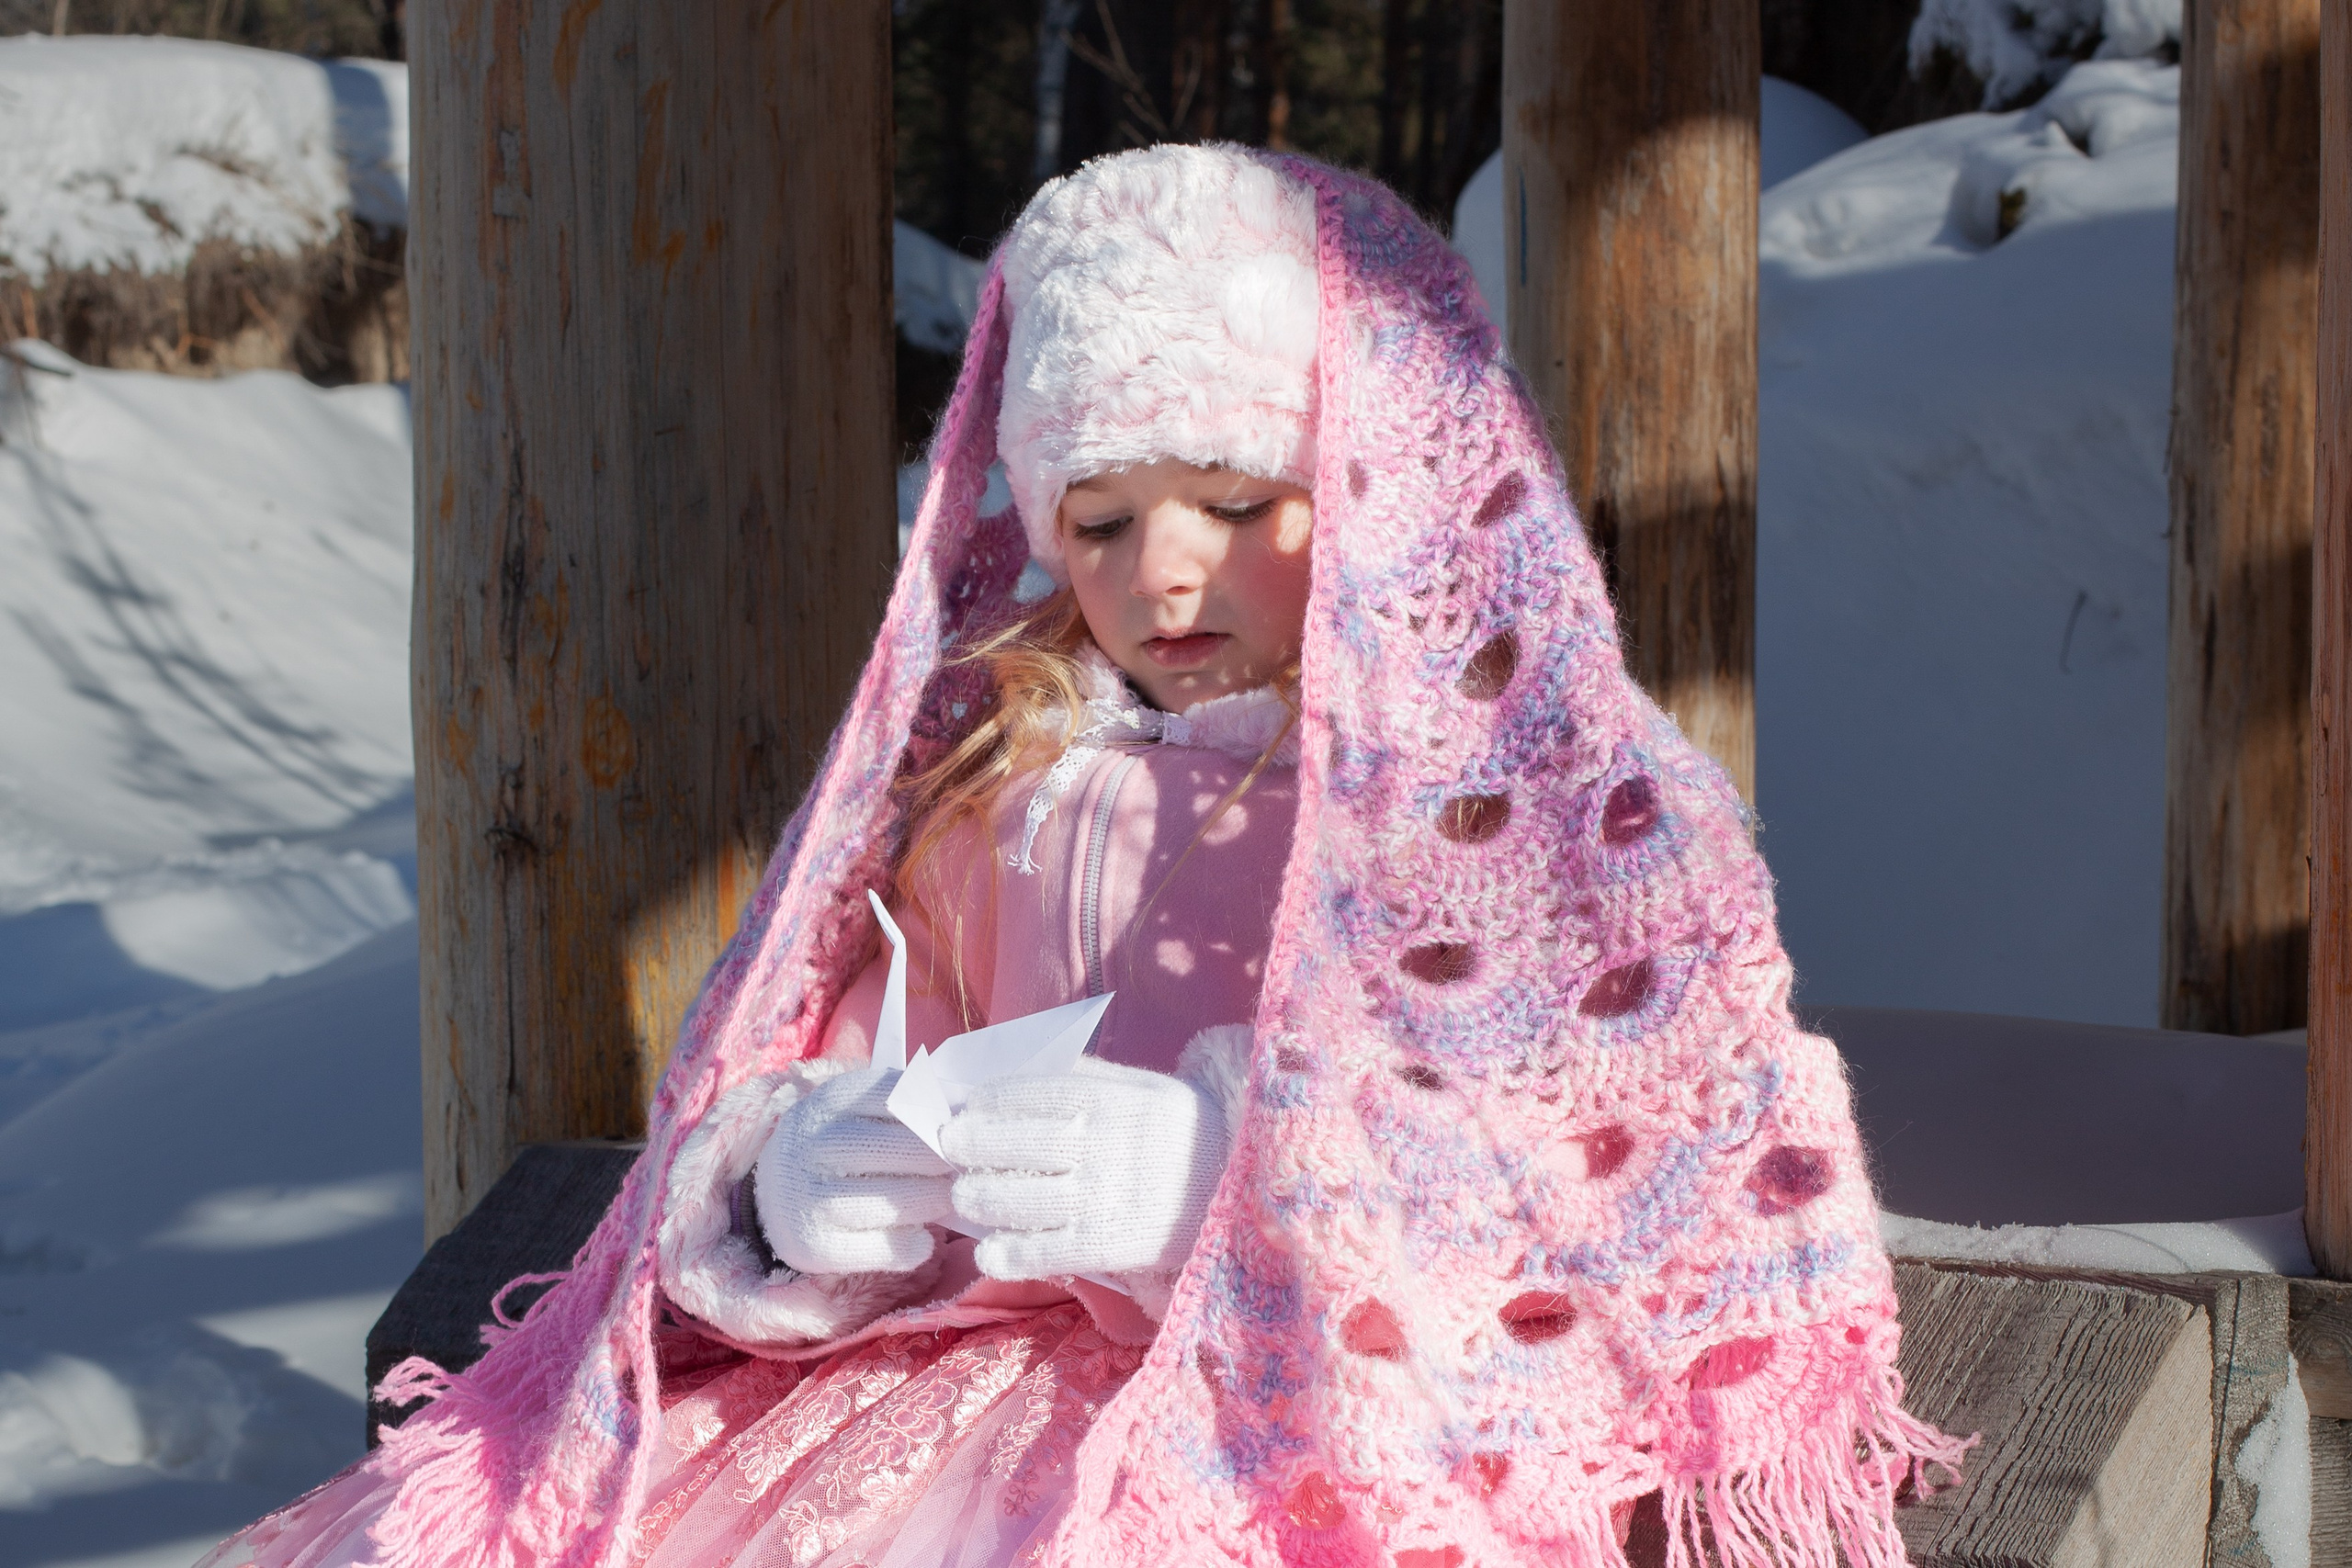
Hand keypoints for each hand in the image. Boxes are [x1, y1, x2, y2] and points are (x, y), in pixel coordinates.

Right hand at [754, 1065, 954, 1274]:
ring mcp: (811, 1198)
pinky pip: (878, 1249)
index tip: (965, 1124)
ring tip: (949, 1198)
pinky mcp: (815, 1245)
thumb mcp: (858, 1110)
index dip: (939, 1110)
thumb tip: (969, 1107)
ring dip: (930, 1201)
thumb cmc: (839, 1145)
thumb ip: (907, 1103)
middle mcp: (814, 1146)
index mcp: (830, 1101)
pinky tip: (923, 1238)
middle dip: (940, 1158)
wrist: (775, 1195)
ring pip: (888, 1201)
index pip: (896, 1095)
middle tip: (966, 1166)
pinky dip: (909, 1246)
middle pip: (895, 1148)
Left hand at [940, 1056, 1230, 1280]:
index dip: (985, 1100)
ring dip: (977, 1197)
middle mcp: (1100, 1145)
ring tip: (966, 1195)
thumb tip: (1013, 1064)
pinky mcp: (1108, 1244)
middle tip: (950, 1148)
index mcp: (1109, 1099)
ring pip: (1015, 1199)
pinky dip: (1007, 1253)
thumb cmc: (1178, 1129)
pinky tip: (990, 1250)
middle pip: (1011, 1144)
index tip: (962, 1106)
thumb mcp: (1140, 1086)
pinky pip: (1043, 1250)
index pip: (1027, 1094)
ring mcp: (1102, 1197)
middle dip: (968, 1146)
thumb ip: (1082, 1075)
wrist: (1240, 1183)